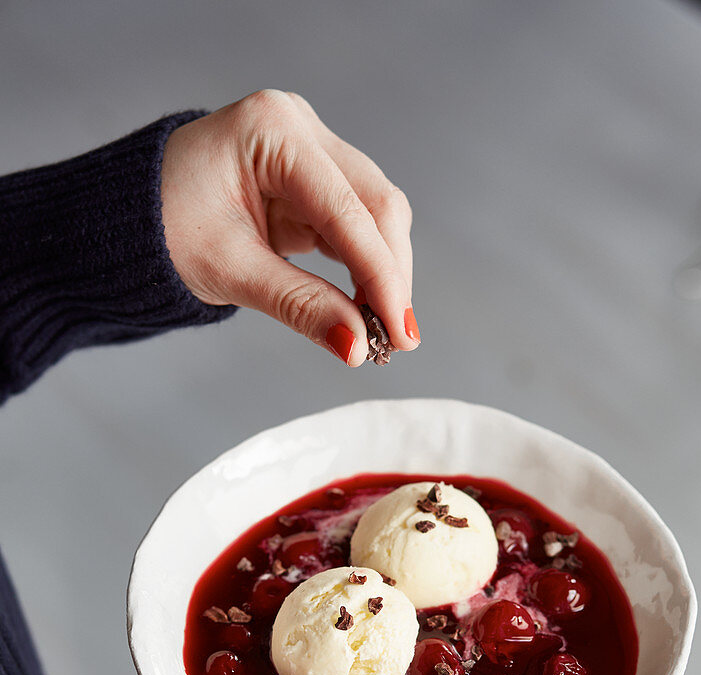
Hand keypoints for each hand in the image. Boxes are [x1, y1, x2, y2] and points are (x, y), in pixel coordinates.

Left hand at [161, 90, 419, 366]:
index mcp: (272, 131)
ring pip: (373, 214)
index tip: (400, 333)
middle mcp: (299, 128)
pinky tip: (365, 308)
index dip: (382, 276)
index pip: (349, 209)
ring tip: (382, 333)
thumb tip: (357, 346)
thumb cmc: (159, 229)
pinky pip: (352, 225)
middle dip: (389, 275)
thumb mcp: (229, 270)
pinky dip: (362, 267)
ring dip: (382, 273)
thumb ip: (299, 305)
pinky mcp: (309, 180)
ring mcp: (307, 150)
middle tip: (397, 341)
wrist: (124, 220)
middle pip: (375, 204)